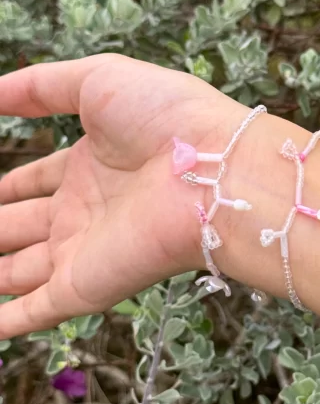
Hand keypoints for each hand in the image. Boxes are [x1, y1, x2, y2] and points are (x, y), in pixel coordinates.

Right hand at [0, 54, 249, 337]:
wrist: (215, 168)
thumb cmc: (165, 118)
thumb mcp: (97, 81)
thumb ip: (41, 86)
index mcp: (90, 167)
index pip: (37, 180)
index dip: (9, 186)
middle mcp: (84, 212)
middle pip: (24, 227)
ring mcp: (84, 252)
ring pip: (20, 272)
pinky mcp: (86, 286)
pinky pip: (35, 312)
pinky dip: (5, 322)